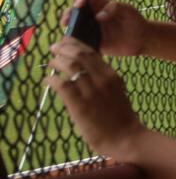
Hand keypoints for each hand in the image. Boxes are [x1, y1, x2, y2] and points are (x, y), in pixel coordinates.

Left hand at [45, 37, 147, 160]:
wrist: (125, 137)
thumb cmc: (120, 116)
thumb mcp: (116, 91)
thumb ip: (103, 81)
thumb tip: (85, 73)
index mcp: (112, 75)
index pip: (92, 52)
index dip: (76, 44)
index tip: (66, 41)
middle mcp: (102, 79)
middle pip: (80, 55)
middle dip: (64, 48)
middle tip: (54, 47)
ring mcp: (91, 91)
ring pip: (70, 67)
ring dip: (57, 61)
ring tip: (50, 61)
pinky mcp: (79, 104)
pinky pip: (62, 85)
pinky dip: (52, 80)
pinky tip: (47, 80)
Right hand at [62, 0, 147, 56]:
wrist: (141, 40)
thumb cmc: (135, 20)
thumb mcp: (128, 10)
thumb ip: (114, 8)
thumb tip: (98, 17)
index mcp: (99, 4)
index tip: (80, 4)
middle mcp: (91, 16)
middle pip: (72, 11)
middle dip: (67, 14)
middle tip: (68, 20)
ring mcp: (89, 29)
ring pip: (72, 27)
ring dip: (67, 29)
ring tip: (68, 33)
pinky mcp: (91, 43)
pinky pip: (78, 43)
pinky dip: (73, 43)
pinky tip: (72, 46)